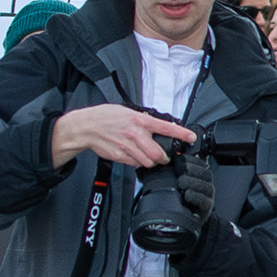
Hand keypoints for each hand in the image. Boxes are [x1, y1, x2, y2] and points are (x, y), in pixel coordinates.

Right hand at [50, 104, 197, 169]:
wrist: (85, 127)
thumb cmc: (105, 117)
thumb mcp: (127, 112)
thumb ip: (142, 119)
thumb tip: (156, 126)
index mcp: (139, 120)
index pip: (165, 128)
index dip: (181, 134)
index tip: (191, 138)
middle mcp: (135, 134)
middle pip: (158, 155)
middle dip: (164, 158)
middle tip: (164, 156)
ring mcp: (127, 147)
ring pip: (148, 162)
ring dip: (151, 162)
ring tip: (147, 155)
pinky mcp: (119, 156)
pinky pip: (135, 164)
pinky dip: (138, 163)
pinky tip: (134, 155)